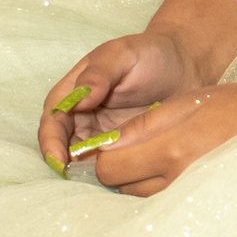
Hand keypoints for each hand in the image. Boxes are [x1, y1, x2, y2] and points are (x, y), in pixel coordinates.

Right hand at [38, 29, 197, 173]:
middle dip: (67, 165)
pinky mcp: (121, 149)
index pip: (53, 121)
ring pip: (84, 161)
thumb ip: (100, 72)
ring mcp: (100, 136)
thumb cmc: (151, 54)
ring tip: (102, 182)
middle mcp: (81, 118)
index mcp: (72, 93)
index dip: (51, 143)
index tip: (59, 161)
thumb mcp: (124, 54)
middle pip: (63, 147)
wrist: (185, 67)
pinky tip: (121, 181)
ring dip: (87, 174)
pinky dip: (111, 174)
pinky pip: (110, 166)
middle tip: (80, 181)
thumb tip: (80, 99)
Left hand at [57, 76, 236, 195]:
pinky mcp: (204, 209)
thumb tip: (106, 145)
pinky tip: (180, 170)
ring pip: (142, 198)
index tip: (114, 140)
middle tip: (140, 145)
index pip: (109, 168)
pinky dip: (162, 189)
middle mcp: (180, 182)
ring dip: (141, 179)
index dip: (104, 153)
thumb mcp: (189, 102)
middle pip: (122, 188)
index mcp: (173, 150)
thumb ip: (144, 125)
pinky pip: (165, 204)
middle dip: (123, 167)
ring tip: (165, 155)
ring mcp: (193, 199)